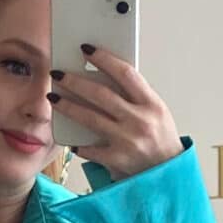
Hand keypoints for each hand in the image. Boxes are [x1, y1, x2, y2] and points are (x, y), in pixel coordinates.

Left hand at [50, 45, 181, 179]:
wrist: (169, 173)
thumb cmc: (160, 138)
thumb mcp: (156, 112)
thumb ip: (135, 96)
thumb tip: (104, 76)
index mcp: (152, 104)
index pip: (125, 74)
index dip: (104, 59)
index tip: (86, 49)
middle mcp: (139, 121)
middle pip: (101, 95)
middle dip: (75, 82)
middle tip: (58, 73)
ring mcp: (127, 141)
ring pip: (90, 119)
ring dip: (67, 106)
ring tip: (53, 97)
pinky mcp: (116, 160)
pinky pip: (89, 148)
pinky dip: (78, 144)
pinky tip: (69, 139)